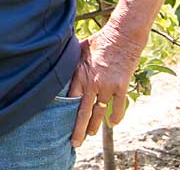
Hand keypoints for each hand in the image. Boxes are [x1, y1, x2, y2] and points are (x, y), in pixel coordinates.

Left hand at [67, 26, 143, 146]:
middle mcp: (92, 83)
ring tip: (91, 135)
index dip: (65, 113)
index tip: (60, 123)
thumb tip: (57, 63)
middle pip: (83, 112)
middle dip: (78, 130)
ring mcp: (107, 86)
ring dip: (95, 126)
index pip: (69, 99)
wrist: (122, 36)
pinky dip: (116, 116)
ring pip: (100, 112)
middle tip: (74, 142)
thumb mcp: (78, 49)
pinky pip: (118, 106)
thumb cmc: (99, 40)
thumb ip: (70, 61)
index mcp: (79, 74)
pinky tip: (112, 124)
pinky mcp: (121, 86)